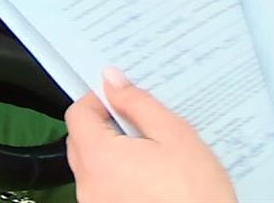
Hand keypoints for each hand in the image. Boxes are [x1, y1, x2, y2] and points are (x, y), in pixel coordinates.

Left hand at [65, 67, 236, 202]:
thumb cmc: (195, 193)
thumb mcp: (173, 134)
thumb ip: (137, 103)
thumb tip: (113, 81)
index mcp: (100, 158)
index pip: (78, 113)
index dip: (98, 99)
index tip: (120, 98)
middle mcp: (89, 184)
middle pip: (79, 139)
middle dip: (103, 125)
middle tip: (140, 124)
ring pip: (90, 164)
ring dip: (110, 151)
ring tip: (151, 154)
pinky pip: (101, 186)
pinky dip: (116, 175)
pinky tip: (149, 176)